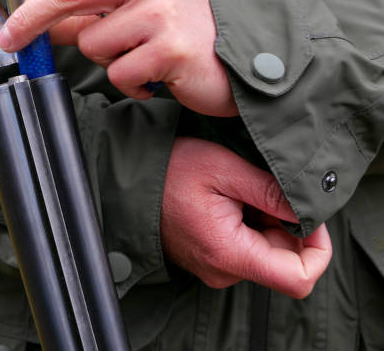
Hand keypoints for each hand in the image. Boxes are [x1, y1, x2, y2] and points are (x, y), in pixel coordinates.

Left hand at [0, 0, 237, 116]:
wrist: (236, 57)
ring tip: (138, 57)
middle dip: (30, 20)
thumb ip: (91, 9)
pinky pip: (117, 74)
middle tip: (11, 39)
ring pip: (93, 44)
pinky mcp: (169, 48)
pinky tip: (150, 75)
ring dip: (107, 60)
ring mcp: (161, 11)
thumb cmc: (182, 28)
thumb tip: (43, 24)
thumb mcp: (137, 4)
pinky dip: (128, 83)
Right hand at [162, 137, 331, 298]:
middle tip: (261, 188)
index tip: (309, 214)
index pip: (298, 278)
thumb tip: (309, 211)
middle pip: (284, 262)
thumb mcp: (224, 168)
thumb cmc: (170, 171)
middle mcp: (223, 272)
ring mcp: (216, 269)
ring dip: (266, 221)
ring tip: (237, 191)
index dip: (318, 249)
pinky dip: (250, 224)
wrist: (129, 183)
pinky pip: (247, 249)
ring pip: (266, 253)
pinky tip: (228, 200)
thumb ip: (270, 191)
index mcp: (228, 253)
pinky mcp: (212, 261)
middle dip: (285, 224)